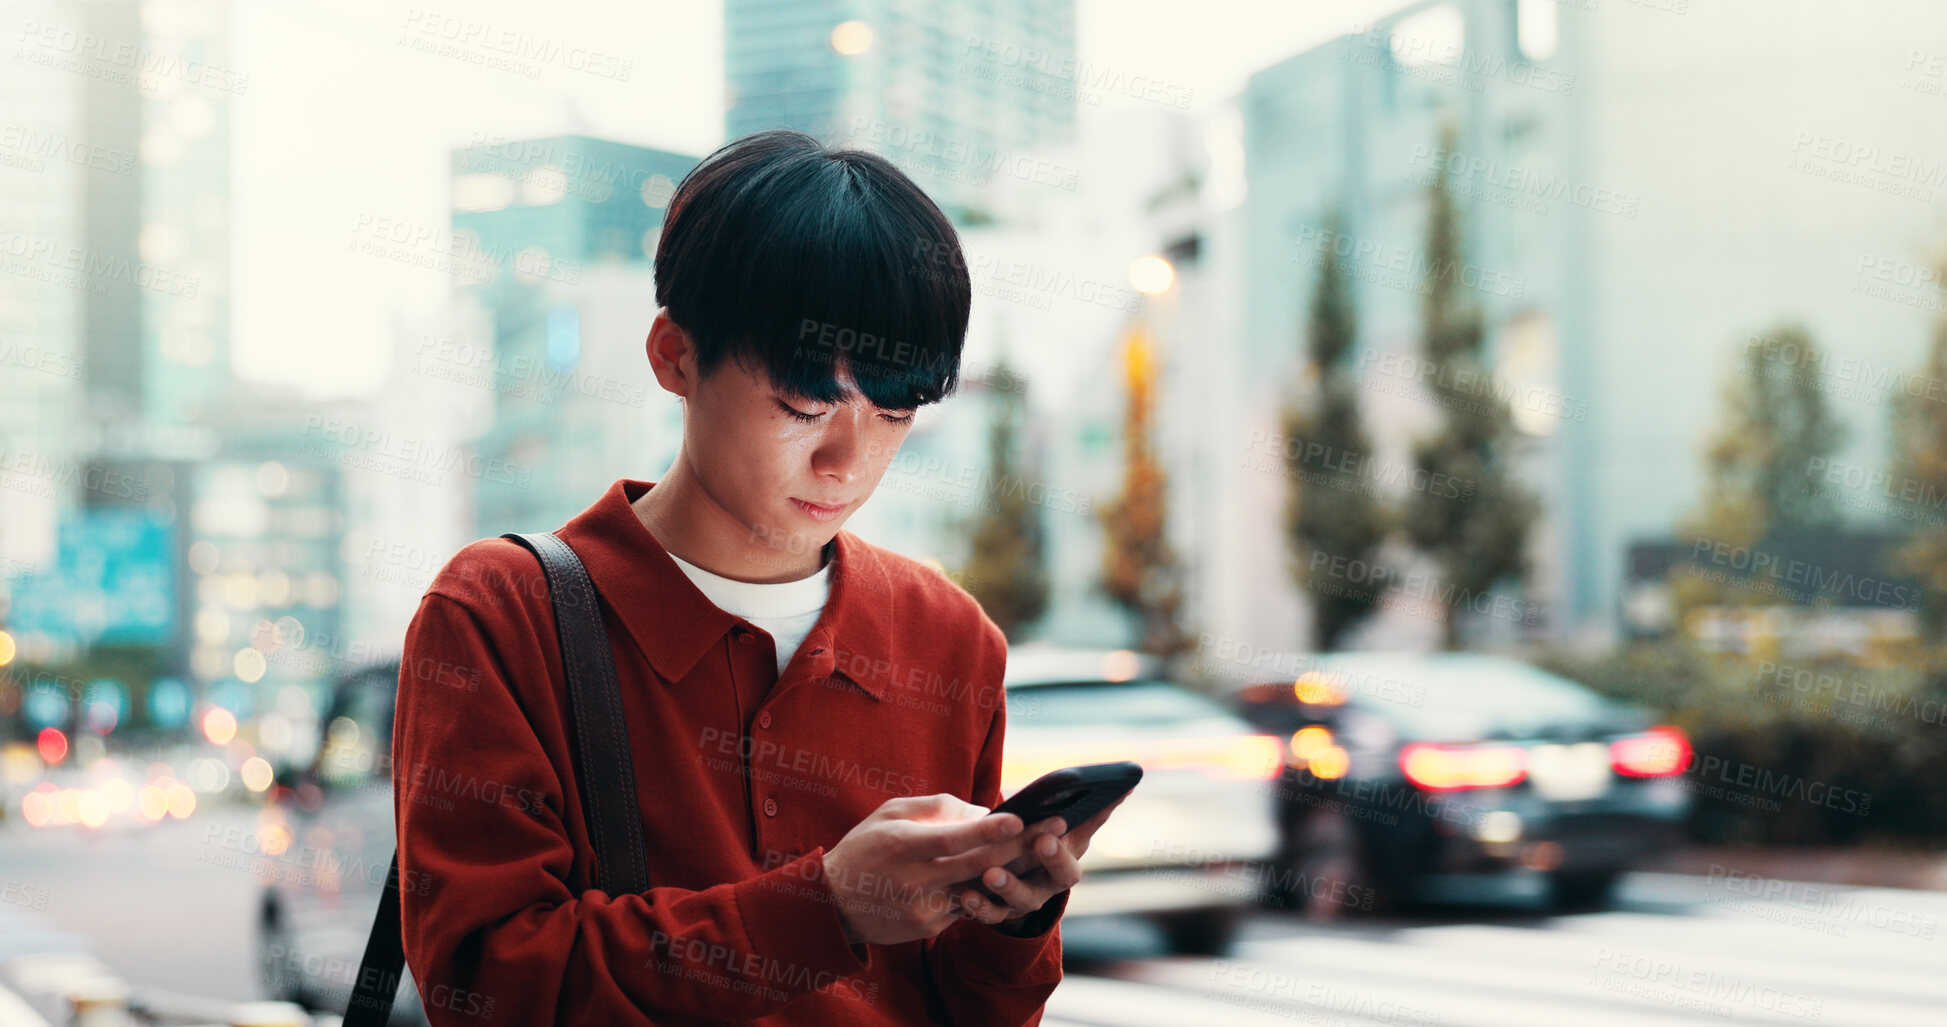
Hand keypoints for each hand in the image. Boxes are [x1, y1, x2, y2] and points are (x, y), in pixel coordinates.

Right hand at [819, 794, 1045, 946]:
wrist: (833, 903)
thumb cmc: (867, 846)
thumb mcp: (892, 813)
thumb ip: (938, 808)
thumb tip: (983, 811)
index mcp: (902, 846)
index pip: (951, 839)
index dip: (986, 830)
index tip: (1019, 818)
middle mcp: (914, 880)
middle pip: (976, 865)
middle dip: (1021, 846)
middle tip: (1056, 827)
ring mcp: (923, 908)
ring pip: (979, 888)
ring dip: (1017, 868)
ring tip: (1048, 849)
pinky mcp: (929, 927)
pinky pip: (968, 904)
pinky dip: (992, 888)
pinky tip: (1018, 873)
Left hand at [954, 793, 1128, 928]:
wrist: (1019, 876)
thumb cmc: (1045, 840)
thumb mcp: (1067, 827)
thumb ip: (1093, 811)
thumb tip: (1128, 785)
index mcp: (1066, 862)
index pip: (1071, 861)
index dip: (1060, 852)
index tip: (1047, 836)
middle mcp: (1049, 885)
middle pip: (1054, 880)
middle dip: (1046, 863)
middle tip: (1036, 844)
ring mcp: (1024, 902)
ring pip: (1019, 901)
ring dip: (1007, 888)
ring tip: (990, 874)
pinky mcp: (998, 912)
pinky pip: (989, 914)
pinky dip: (979, 907)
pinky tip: (966, 895)